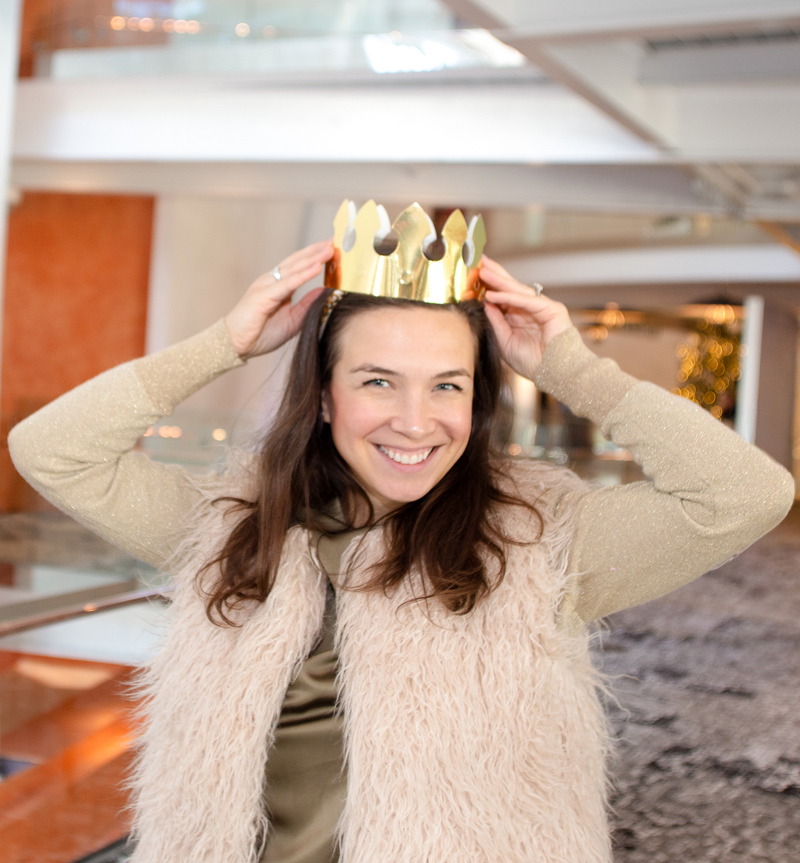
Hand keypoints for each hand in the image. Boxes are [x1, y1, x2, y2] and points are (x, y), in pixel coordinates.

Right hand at [224, 240, 333, 357]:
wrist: (236, 345)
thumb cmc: (260, 333)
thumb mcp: (292, 319)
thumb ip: (306, 304)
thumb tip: (324, 291)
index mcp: (277, 285)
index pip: (299, 266)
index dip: (315, 256)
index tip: (333, 248)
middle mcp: (272, 281)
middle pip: (297, 261)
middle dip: (317, 251)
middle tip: (335, 240)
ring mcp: (267, 286)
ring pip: (294, 268)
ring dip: (313, 258)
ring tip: (330, 250)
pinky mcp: (263, 296)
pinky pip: (288, 284)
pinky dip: (303, 275)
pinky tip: (317, 267)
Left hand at [480, 256, 572, 380]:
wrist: (554, 374)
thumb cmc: (533, 362)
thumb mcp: (505, 341)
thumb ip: (496, 322)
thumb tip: (485, 303)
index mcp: (520, 317)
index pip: (502, 297)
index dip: (488, 287)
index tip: (471, 279)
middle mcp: (531, 309)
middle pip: (509, 288)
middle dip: (494, 275)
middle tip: (478, 262)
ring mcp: (542, 307)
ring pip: (517, 290)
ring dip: (499, 280)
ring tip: (483, 271)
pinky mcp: (551, 309)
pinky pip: (526, 301)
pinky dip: (509, 297)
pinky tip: (493, 294)